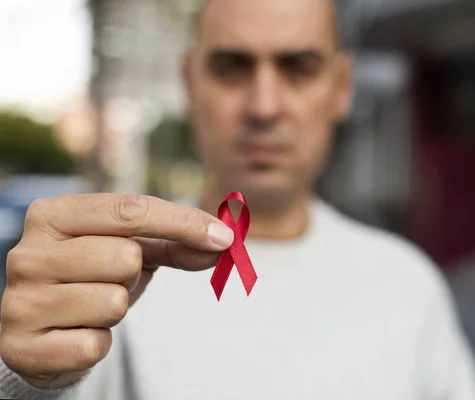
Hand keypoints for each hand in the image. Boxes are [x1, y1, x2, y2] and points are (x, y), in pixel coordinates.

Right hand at [0, 194, 232, 388]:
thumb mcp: (132, 248)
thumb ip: (177, 241)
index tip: (224, 236)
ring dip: (115, 308)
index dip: (183, 222)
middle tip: (111, 279)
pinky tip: (76, 333)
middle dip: (132, 273)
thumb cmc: (92, 277)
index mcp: (52, 214)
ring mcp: (20, 300)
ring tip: (90, 306)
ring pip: (113, 302)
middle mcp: (27, 252)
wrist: (41, 331)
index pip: (130, 209)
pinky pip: (94, 344)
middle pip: (125, 256)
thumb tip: (223, 242)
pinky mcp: (22, 347)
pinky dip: (97, 342)